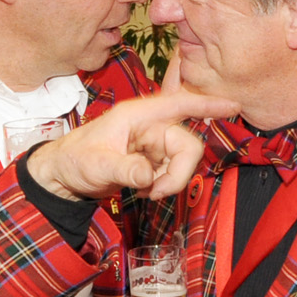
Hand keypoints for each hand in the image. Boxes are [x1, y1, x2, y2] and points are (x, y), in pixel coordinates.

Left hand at [27, 90, 237, 199]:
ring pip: (182, 162)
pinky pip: (172, 172)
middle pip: (188, 145)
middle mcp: (149, 126)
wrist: (64, 175)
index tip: (233, 105)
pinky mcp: (152, 160)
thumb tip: (148, 176)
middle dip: (178, 173)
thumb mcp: (96, 165)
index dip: (207, 104)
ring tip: (143, 192)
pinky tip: (142, 190)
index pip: (179, 104)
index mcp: (138, 115)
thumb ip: (124, 169)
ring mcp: (153, 144)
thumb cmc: (75, 160)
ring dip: (169, 182)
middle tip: (156, 192)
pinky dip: (162, 186)